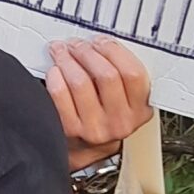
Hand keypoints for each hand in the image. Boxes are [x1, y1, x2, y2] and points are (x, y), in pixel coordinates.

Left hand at [45, 36, 154, 167]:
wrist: (82, 151)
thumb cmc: (103, 119)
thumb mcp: (126, 102)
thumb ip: (123, 77)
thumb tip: (102, 44)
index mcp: (139, 111)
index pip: (133, 74)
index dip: (114, 51)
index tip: (101, 41)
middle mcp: (119, 122)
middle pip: (106, 75)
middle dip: (88, 52)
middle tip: (77, 44)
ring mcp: (94, 128)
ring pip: (80, 81)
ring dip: (68, 59)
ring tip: (62, 52)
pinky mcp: (70, 130)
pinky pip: (60, 93)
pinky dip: (55, 76)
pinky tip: (55, 70)